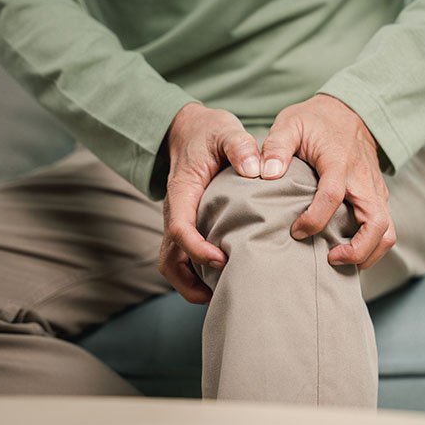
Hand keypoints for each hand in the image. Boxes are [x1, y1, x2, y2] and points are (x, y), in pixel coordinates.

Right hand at [158, 102, 260, 302]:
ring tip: (222, 295)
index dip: (197, 249)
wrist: (189, 129)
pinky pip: (183, 258)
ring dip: (190, 285)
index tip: (222, 260)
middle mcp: (175, 211)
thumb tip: (255, 169)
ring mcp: (179, 221)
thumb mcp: (225, 129)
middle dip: (189, 282)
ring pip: (173, 264)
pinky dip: (197, 275)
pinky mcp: (188, 226)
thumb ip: (239, 146)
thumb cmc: (209, 132)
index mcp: (181, 192)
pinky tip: (224, 280)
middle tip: (222, 291)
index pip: (179, 228)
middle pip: (169, 258)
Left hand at [260, 94, 395, 268]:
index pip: (332, 196)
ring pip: (387, 232)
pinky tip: (345, 252)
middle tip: (330, 259)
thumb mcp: (289, 123)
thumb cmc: (315, 121)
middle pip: (377, 224)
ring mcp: (375, 190)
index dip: (314, 219)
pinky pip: (384, 228)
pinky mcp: (378, 197)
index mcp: (339, 161)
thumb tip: (265, 174)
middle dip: (357, 251)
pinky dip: (370, 246)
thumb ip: (275, 147)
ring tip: (340, 261)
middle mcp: (364, 180)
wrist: (349, 110)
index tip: (296, 232)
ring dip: (368, 253)